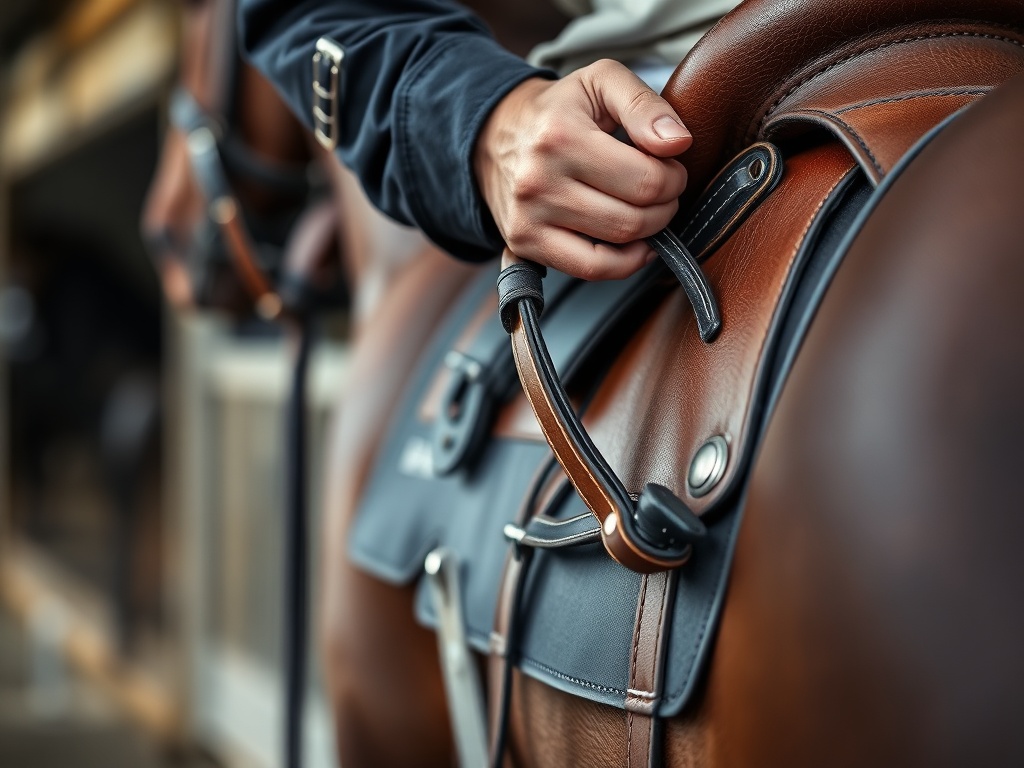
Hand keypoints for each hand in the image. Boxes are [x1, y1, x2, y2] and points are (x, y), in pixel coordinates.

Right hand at [474, 59, 690, 280]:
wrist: (494, 134)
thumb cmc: (558, 109)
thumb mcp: (601, 81)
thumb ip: (644, 104)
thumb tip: (678, 142)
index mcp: (560, 136)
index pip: (646, 180)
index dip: (674, 178)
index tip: (671, 167)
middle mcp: (539, 181)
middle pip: (634, 218)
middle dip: (665, 207)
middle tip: (664, 190)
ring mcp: (528, 217)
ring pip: (617, 246)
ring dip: (648, 234)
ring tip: (648, 210)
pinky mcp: (525, 243)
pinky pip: (590, 270)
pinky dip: (623, 264)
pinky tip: (633, 244)